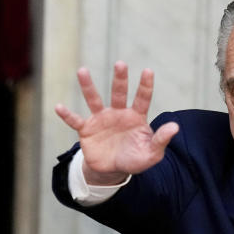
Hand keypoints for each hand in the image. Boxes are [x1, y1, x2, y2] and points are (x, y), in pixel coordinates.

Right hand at [55, 61, 178, 184]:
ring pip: (94, 100)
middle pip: (119, 93)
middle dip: (119, 79)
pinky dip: (67, 115)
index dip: (145, 86)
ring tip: (82, 71)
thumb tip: (175, 127)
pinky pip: (75, 121)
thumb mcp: (151, 154)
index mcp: (135, 117)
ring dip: (88, 86)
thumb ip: (161, 140)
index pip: (142, 98)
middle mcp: (118, 113)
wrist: (112, 170)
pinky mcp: (86, 130)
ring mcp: (101, 120)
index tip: (148, 71)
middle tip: (120, 64)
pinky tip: (58, 107)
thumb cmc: (134, 159)